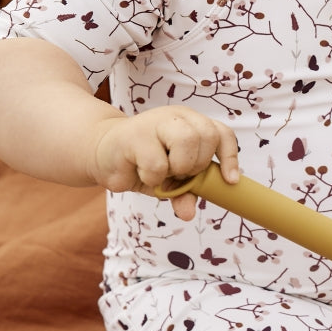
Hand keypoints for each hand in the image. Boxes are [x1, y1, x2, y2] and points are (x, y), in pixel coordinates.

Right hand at [88, 106, 239, 219]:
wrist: (101, 153)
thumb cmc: (141, 164)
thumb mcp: (168, 180)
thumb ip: (183, 194)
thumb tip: (188, 213)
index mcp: (191, 123)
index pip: (222, 133)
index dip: (229, 157)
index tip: (230, 181)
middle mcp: (176, 117)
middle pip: (207, 136)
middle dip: (196, 165)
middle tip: (177, 174)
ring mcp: (155, 121)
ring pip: (186, 142)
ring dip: (175, 168)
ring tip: (158, 171)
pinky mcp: (134, 134)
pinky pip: (157, 164)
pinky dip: (151, 177)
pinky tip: (137, 171)